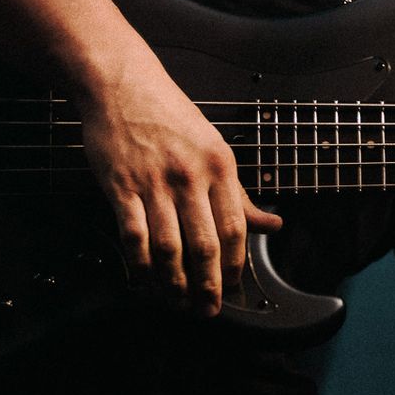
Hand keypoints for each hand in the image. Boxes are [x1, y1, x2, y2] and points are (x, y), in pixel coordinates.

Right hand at [75, 59, 281, 313]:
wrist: (121, 84)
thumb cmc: (169, 115)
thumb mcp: (214, 146)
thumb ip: (239, 192)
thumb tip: (273, 222)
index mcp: (219, 165)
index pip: (235, 227)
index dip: (235, 265)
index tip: (233, 288)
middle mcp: (190, 176)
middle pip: (205, 244)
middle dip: (209, 285)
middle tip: (208, 310)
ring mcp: (155, 182)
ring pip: (169, 247)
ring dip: (174, 282)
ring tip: (177, 301)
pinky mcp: (121, 186)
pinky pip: (134, 235)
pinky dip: (139, 264)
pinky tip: (144, 280)